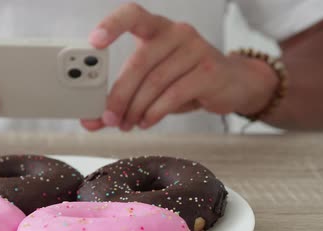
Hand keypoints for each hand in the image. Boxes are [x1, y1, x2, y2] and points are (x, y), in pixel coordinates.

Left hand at [81, 3, 277, 131]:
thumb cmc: (184, 79)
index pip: (132, 15)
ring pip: (155, 83)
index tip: (94, 42)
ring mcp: (195, 49)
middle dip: (119, 95)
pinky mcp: (209, 71)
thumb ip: (121, 98)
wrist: (233, 83)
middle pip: (139, 62)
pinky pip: (174, 94)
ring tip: (128, 124)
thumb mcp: (151, 83)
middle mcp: (176, 32)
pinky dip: (155, 112)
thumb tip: (90, 122)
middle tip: (109, 118)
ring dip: (136, 109)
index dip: (112, 25)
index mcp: (157, 28)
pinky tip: (147, 121)